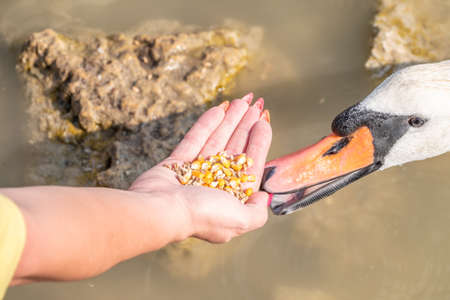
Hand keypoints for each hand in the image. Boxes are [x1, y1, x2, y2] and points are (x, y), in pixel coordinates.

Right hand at [130, 93, 271, 242]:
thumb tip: (263, 198)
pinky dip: (207, 124)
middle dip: (245, 126)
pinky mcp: (176, 164)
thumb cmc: (204, 216)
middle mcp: (214, 185)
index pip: (249, 164)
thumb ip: (257, 212)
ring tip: (241, 100)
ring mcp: (194, 173)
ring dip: (230, 120)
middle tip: (255, 104)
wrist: (162, 211)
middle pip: (234, 148)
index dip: (259, 142)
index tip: (264, 121)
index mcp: (231, 198)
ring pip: (216, 141)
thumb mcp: (241, 220)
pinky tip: (219, 109)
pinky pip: (194, 140)